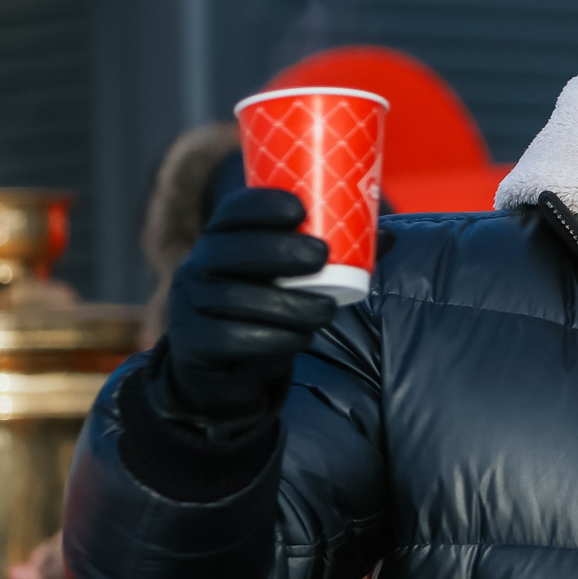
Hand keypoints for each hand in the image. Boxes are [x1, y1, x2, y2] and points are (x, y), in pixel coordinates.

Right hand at [156, 187, 338, 426]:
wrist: (223, 373)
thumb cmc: (264, 312)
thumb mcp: (289, 281)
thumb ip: (332, 259)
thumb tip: (387, 237)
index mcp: (220, 240)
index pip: (233, 212)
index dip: (262, 205)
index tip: (300, 208)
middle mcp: (197, 267)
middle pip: (233, 250)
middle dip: (279, 249)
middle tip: (321, 256)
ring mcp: (191, 306)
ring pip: (238, 298)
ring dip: (289, 304)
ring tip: (325, 311)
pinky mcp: (196, 344)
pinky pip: (234, 339)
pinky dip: (275, 339)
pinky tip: (299, 339)